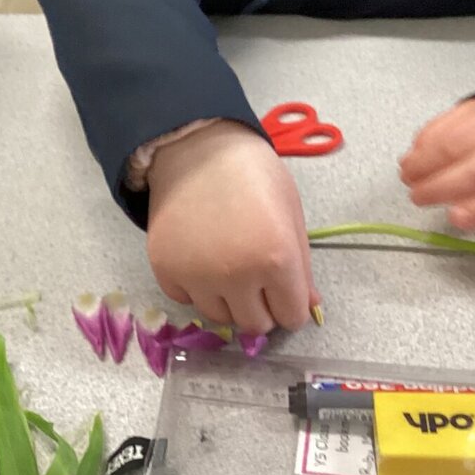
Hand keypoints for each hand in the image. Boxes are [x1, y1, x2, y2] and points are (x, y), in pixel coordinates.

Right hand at [145, 121, 319, 335]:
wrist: (197, 148)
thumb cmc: (253, 174)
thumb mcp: (290, 214)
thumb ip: (302, 266)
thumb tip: (308, 305)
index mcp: (277, 260)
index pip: (292, 317)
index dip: (290, 304)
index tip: (282, 289)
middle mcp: (237, 276)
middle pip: (254, 325)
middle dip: (261, 308)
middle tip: (255, 280)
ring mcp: (197, 276)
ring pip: (220, 318)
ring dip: (227, 301)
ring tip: (225, 266)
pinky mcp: (165, 270)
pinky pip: (185, 299)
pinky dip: (195, 288)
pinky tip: (200, 259)